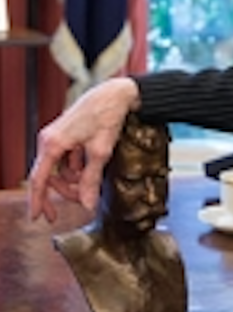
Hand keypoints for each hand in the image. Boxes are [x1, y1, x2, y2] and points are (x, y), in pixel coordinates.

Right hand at [27, 77, 139, 220]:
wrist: (116, 93)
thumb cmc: (107, 115)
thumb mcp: (101, 152)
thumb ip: (91, 180)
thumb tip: (87, 204)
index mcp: (53, 143)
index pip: (39, 179)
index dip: (37, 201)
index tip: (37, 218)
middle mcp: (49, 139)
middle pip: (49, 176)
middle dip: (64, 191)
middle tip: (79, 202)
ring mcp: (56, 136)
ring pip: (58, 168)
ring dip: (72, 179)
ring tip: (90, 181)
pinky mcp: (65, 134)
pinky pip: (64, 158)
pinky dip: (76, 166)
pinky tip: (89, 164)